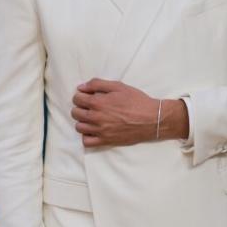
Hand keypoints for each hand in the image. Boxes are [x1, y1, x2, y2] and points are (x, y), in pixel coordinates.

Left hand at [72, 79, 186, 146]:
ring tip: (91, 118)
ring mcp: (100, 131)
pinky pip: (87, 142)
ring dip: (82, 121)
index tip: (86, 96)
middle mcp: (96, 117)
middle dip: (80, 108)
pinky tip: (93, 131)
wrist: (152, 119)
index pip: (77, 99)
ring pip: (79, 127)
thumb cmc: (137, 101)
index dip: (80, 96)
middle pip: (75, 113)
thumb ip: (97, 84)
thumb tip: (81, 87)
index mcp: (98, 102)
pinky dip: (86, 136)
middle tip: (89, 107)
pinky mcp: (106, 141)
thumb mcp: (118, 86)